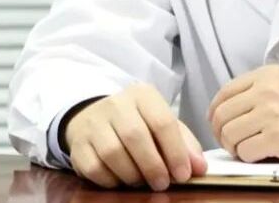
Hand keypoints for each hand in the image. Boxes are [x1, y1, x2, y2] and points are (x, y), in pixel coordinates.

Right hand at [63, 83, 207, 190]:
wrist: (94, 119)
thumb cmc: (137, 123)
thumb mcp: (163, 125)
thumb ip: (184, 144)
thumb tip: (199, 168)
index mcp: (142, 95)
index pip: (162, 121)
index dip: (175, 152)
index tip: (183, 175)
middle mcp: (116, 104)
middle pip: (136, 137)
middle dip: (153, 165)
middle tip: (162, 184)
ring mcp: (94, 123)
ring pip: (113, 153)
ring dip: (132, 175)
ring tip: (142, 181)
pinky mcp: (79, 145)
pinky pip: (95, 168)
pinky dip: (112, 181)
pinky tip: (121, 180)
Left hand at [207, 64, 278, 162]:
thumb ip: (263, 89)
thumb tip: (236, 108)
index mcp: (268, 75)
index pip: (224, 93)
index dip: (216, 113)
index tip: (219, 124)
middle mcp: (265, 91)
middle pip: (221, 115)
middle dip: (222, 133)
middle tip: (233, 143)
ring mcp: (270, 114)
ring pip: (230, 135)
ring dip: (236, 147)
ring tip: (249, 150)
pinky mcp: (278, 138)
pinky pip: (246, 152)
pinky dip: (250, 158)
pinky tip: (263, 156)